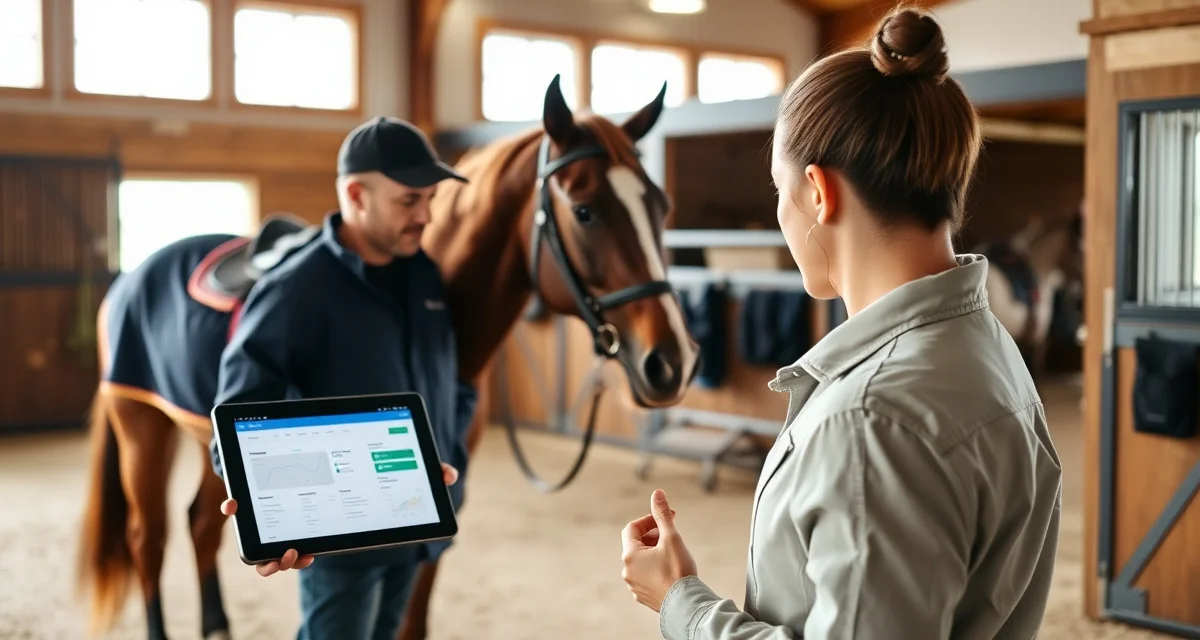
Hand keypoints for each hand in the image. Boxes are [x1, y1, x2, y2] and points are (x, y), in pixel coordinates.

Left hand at [219, 462, 459, 576]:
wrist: (299, 412)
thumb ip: (416, 469)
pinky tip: (234, 501)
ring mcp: (267, 500)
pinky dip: (234, 504)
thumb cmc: (346, 441)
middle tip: (289, 551)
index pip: (301, 549)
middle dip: (277, 561)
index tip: (303, 554)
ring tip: (261, 536)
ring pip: (254, 533)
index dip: (297, 557)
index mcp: (317, 518)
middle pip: (273, 552)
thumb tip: (448, 474)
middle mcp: (288, 515)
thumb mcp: (383, 457)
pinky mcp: (250, 480)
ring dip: (252, 540)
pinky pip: (237, 500)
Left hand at [620, 489, 696, 612]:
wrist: (686, 605)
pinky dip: (655, 568)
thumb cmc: (678, 571)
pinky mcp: (643, 596)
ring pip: (641, 561)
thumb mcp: (671, 537)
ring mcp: (634, 585)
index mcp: (630, 555)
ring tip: (673, 553)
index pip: (632, 528)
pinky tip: (671, 570)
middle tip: (671, 534)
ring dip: (654, 552)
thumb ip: (662, 514)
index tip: (665, 520)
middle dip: (653, 535)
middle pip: (636, 544)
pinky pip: (646, 576)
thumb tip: (657, 493)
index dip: (648, 520)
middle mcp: (627, 570)